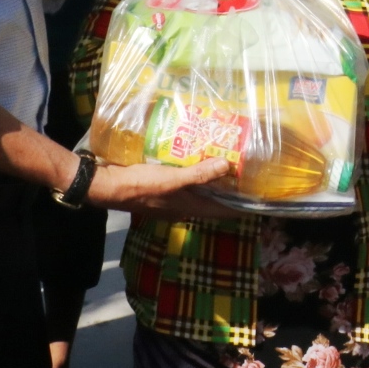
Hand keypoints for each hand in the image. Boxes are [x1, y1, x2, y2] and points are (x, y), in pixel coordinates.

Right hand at [86, 156, 242, 218]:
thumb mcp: (172, 180)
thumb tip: (227, 166)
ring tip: (227, 160)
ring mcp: (172, 197)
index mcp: (190, 208)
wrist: (109, 186)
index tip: (260, 197)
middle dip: (229, 189)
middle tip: (246, 171)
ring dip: (212, 179)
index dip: (241, 205)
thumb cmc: (141, 185)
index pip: (223, 210)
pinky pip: (186, 181)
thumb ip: (198, 175)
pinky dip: (196, 172)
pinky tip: (197, 157)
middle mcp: (184, 205)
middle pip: (213, 200)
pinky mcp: (163, 187)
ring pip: (200, 190)